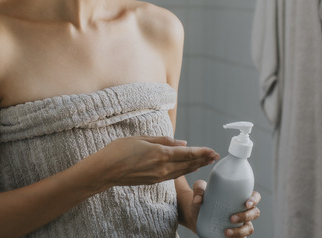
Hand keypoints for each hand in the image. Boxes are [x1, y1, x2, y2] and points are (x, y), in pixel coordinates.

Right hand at [92, 136, 218, 187]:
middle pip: (188, 164)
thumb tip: (182, 143)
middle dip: (203, 160)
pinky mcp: (153, 181)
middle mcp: (161, 167)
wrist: (105, 171)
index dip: (202, 152)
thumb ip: (163, 140)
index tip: (213, 150)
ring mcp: (158, 176)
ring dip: (196, 166)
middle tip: (216, 156)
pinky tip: (188, 168)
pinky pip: (173, 175)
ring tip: (207, 162)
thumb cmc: (119, 150)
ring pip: (182, 171)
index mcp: (159, 154)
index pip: (187, 154)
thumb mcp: (141, 138)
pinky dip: (184, 171)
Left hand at [190, 181, 261, 236]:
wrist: (194, 213)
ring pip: (249, 228)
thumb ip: (199, 189)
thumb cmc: (202, 198)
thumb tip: (198, 199)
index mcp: (239, 196)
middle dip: (246, 216)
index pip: (255, 196)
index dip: (254, 200)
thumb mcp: (200, 189)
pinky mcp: (234, 234)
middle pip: (255, 213)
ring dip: (240, 232)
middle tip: (231, 218)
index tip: (246, 203)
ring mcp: (240, 223)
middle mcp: (242, 210)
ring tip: (226, 232)